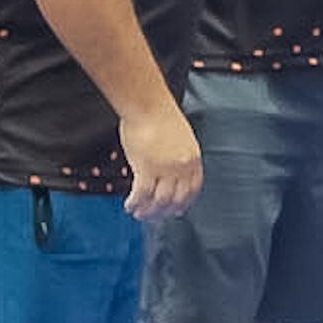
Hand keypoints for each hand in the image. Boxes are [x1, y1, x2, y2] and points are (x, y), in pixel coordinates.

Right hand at [120, 99, 203, 224]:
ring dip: (148, 211)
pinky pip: (141, 194)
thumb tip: (168, 172)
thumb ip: (177, 156)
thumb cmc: (159, 116)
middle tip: (154, 217)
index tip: (177, 210)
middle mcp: (182, 167)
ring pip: (159, 200)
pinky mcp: (146, 169)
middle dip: (165, 212)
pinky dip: (135, 203)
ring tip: (138, 213)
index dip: (184, 202)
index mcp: (193, 158)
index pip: (193, 188)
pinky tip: (129, 205)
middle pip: (176, 199)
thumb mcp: (179, 138)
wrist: (148, 105)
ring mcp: (165, 169)